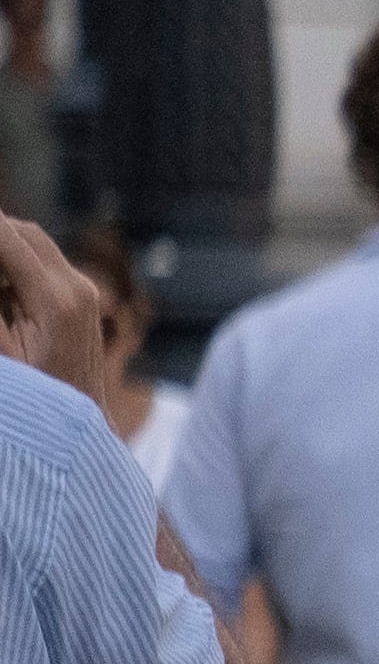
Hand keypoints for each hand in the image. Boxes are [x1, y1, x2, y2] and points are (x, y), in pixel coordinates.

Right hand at [0, 221, 113, 405]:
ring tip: (4, 302)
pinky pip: (41, 263)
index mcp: (57, 300)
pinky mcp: (82, 299)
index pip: (5, 236)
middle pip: (21, 231)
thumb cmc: (34, 396)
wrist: (78, 431)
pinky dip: (12, 262)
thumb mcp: (0, 352)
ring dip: (2, 246)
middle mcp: (78, 288)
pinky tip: (2, 293)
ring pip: (32, 243)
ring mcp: (85, 293)